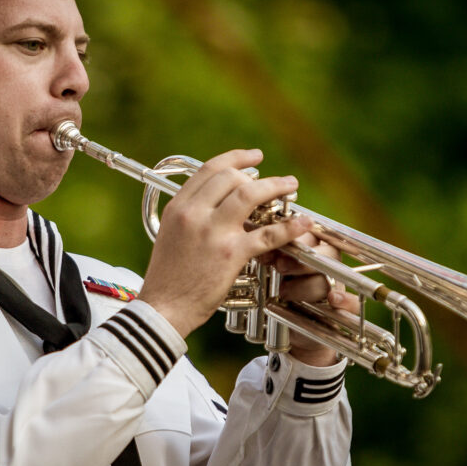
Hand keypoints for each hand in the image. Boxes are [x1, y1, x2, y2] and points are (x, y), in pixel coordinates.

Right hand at [137, 149, 312, 337]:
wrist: (164, 307)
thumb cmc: (168, 277)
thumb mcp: (170, 235)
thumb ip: (191, 216)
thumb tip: (216, 203)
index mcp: (178, 207)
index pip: (209, 169)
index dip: (235, 158)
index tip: (253, 158)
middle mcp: (194, 213)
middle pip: (231, 177)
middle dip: (258, 175)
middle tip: (275, 181)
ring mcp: (213, 232)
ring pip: (249, 195)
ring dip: (275, 187)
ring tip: (290, 186)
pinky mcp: (231, 254)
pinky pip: (266, 234)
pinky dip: (288, 227)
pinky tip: (302, 223)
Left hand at [269, 232, 359, 365]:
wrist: (293, 327)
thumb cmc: (285, 291)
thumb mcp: (278, 272)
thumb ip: (274, 257)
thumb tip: (262, 248)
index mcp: (316, 251)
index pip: (315, 236)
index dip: (297, 238)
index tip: (276, 245)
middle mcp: (331, 267)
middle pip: (329, 254)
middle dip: (302, 259)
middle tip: (279, 266)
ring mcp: (339, 287)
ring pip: (329, 279)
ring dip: (304, 286)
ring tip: (283, 292)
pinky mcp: (344, 310)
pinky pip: (353, 302)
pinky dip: (345, 300)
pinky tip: (333, 298)